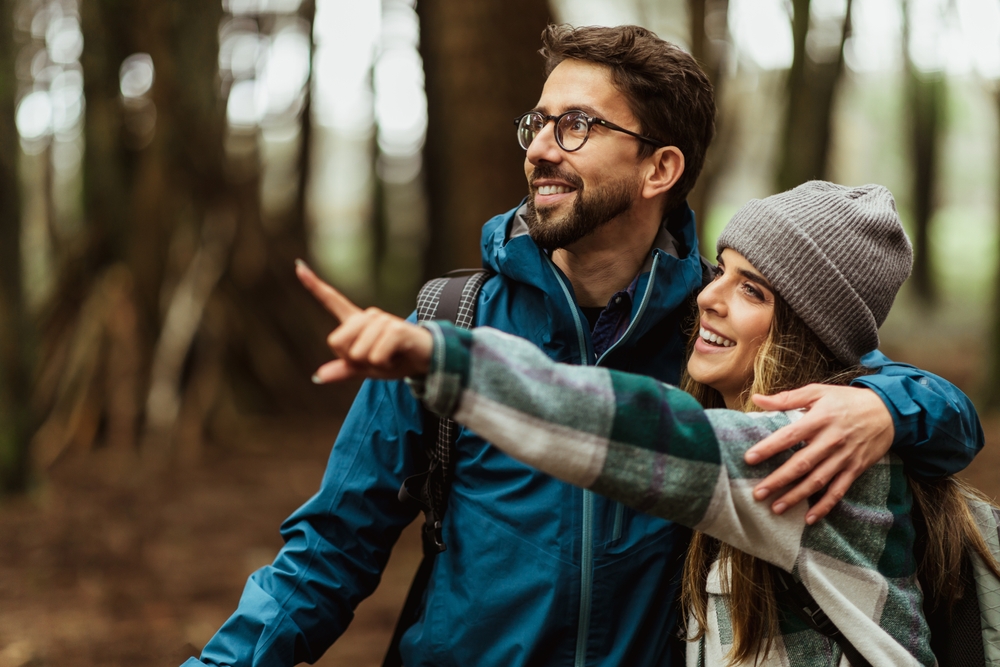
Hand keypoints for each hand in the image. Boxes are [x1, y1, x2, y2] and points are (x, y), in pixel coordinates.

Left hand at [295, 260, 432, 381]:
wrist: (427, 360)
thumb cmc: (396, 360)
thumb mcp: (367, 368)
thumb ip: (344, 370)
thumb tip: (318, 377)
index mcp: (357, 322)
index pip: (332, 301)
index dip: (314, 285)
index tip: (298, 266)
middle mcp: (367, 316)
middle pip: (337, 342)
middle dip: (354, 360)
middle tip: (376, 358)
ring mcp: (381, 320)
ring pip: (357, 353)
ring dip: (373, 364)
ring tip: (390, 357)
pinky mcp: (395, 329)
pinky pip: (374, 356)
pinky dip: (384, 365)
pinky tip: (397, 357)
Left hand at [744, 384, 893, 524]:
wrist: (888, 411)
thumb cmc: (846, 400)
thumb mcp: (817, 392)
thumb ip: (786, 398)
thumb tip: (757, 399)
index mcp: (819, 419)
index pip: (789, 436)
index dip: (769, 447)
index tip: (749, 458)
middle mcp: (831, 440)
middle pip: (801, 463)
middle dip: (778, 480)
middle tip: (758, 493)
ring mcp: (844, 457)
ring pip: (817, 481)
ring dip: (796, 496)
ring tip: (776, 507)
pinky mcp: (855, 469)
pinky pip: (838, 491)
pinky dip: (824, 506)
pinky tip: (809, 518)